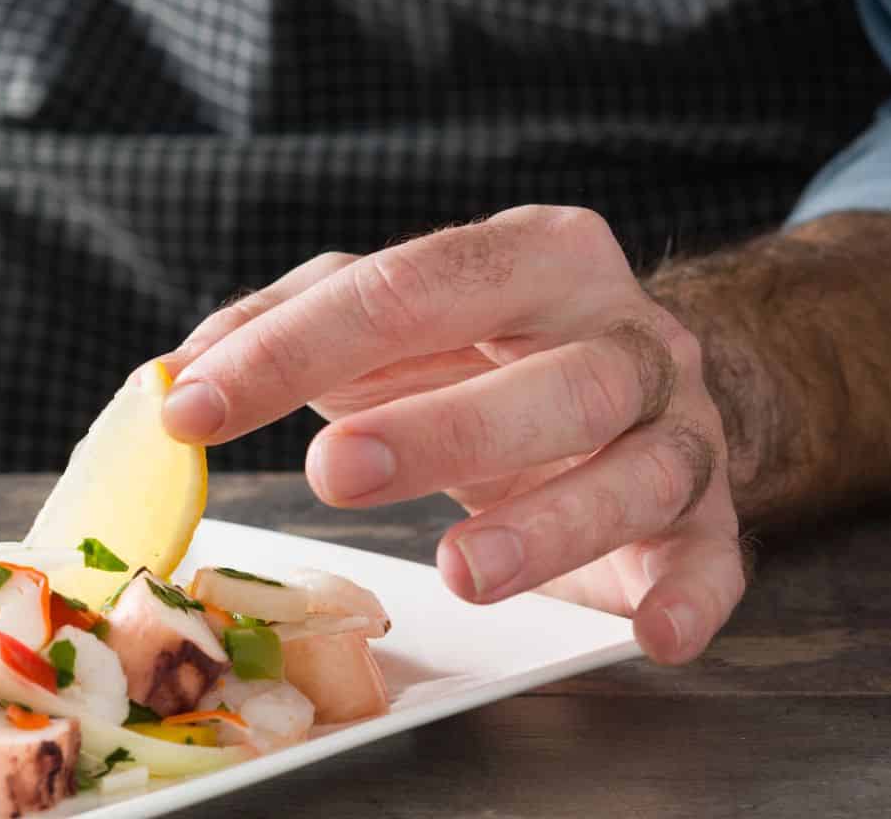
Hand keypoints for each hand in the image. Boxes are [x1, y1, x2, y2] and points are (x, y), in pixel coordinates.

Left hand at [157, 206, 744, 663]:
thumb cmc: (487, 351)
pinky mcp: (712, 515)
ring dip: (548, 524)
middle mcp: (623, 332)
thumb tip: (177, 377)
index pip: (414, 284)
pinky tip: (648, 633)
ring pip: (633, 468)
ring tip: (461, 571)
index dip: (296, 346)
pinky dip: (688, 595)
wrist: (642, 382)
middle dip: (442, 428)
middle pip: (550, 376)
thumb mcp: (389, 323)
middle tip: (335, 471)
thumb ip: (284, 329)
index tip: (195, 406)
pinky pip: (714, 556)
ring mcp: (681, 424)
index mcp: (535, 257)